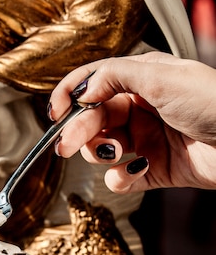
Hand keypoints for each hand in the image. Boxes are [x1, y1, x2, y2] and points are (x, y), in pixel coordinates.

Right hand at [48, 52, 215, 192]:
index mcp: (140, 79)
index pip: (93, 83)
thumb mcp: (162, 77)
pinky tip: (136, 171)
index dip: (70, 95)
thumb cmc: (214, 103)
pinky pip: (120, 177)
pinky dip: (121, 178)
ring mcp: (144, 140)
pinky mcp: (151, 170)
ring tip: (113, 153)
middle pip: (91, 118)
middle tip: (66, 145)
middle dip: (76, 130)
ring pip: (100, 148)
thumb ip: (115, 76)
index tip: (54, 113)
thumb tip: (82, 89)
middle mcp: (139, 108)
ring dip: (98, 153)